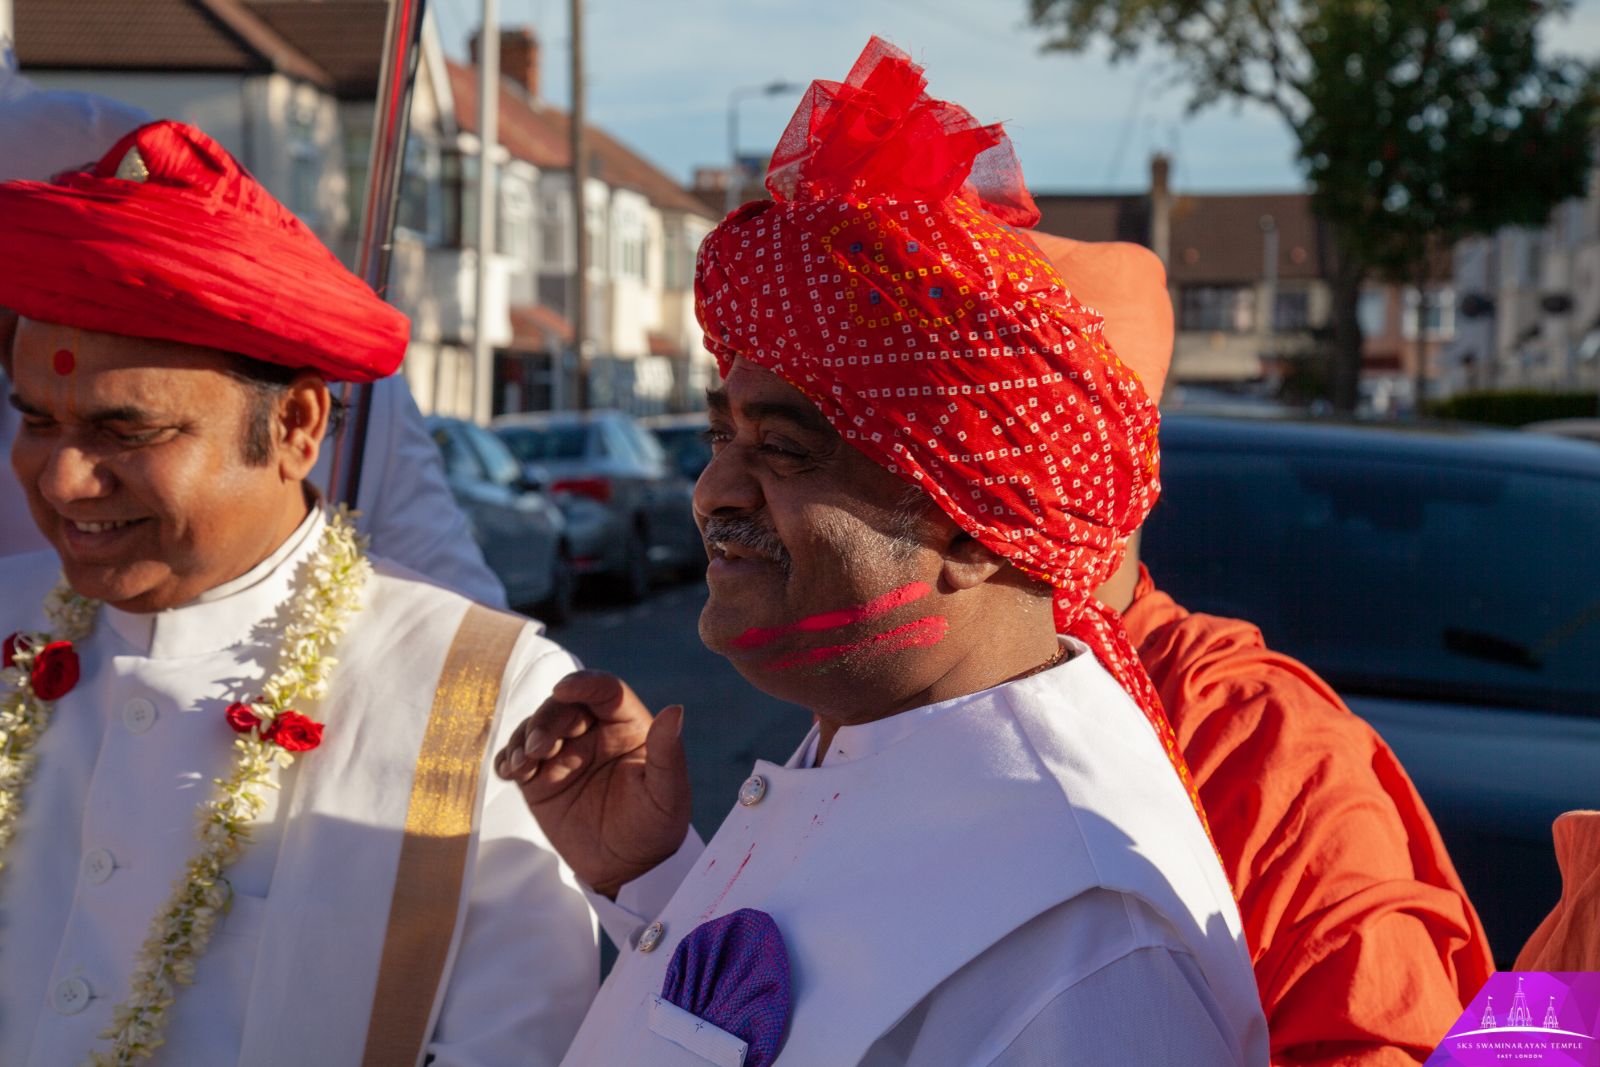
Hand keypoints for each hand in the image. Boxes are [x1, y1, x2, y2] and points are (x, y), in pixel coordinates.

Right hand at [495, 670, 690, 896]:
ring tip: (522, 766)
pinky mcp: (540, 779)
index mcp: (627, 727)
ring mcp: (564, 754)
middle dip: (546, 720)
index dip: (583, 683)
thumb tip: (676, 710)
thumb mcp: (667, 795)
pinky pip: (517, 758)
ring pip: (535, 728)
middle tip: (538, 749)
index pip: (605, 691)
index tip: (562, 689)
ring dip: (523, 738)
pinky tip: (509, 772)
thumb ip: (668, 754)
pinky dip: (508, 759)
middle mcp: (594, 734)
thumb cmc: (654, 829)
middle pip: (563, 706)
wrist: (627, 871)